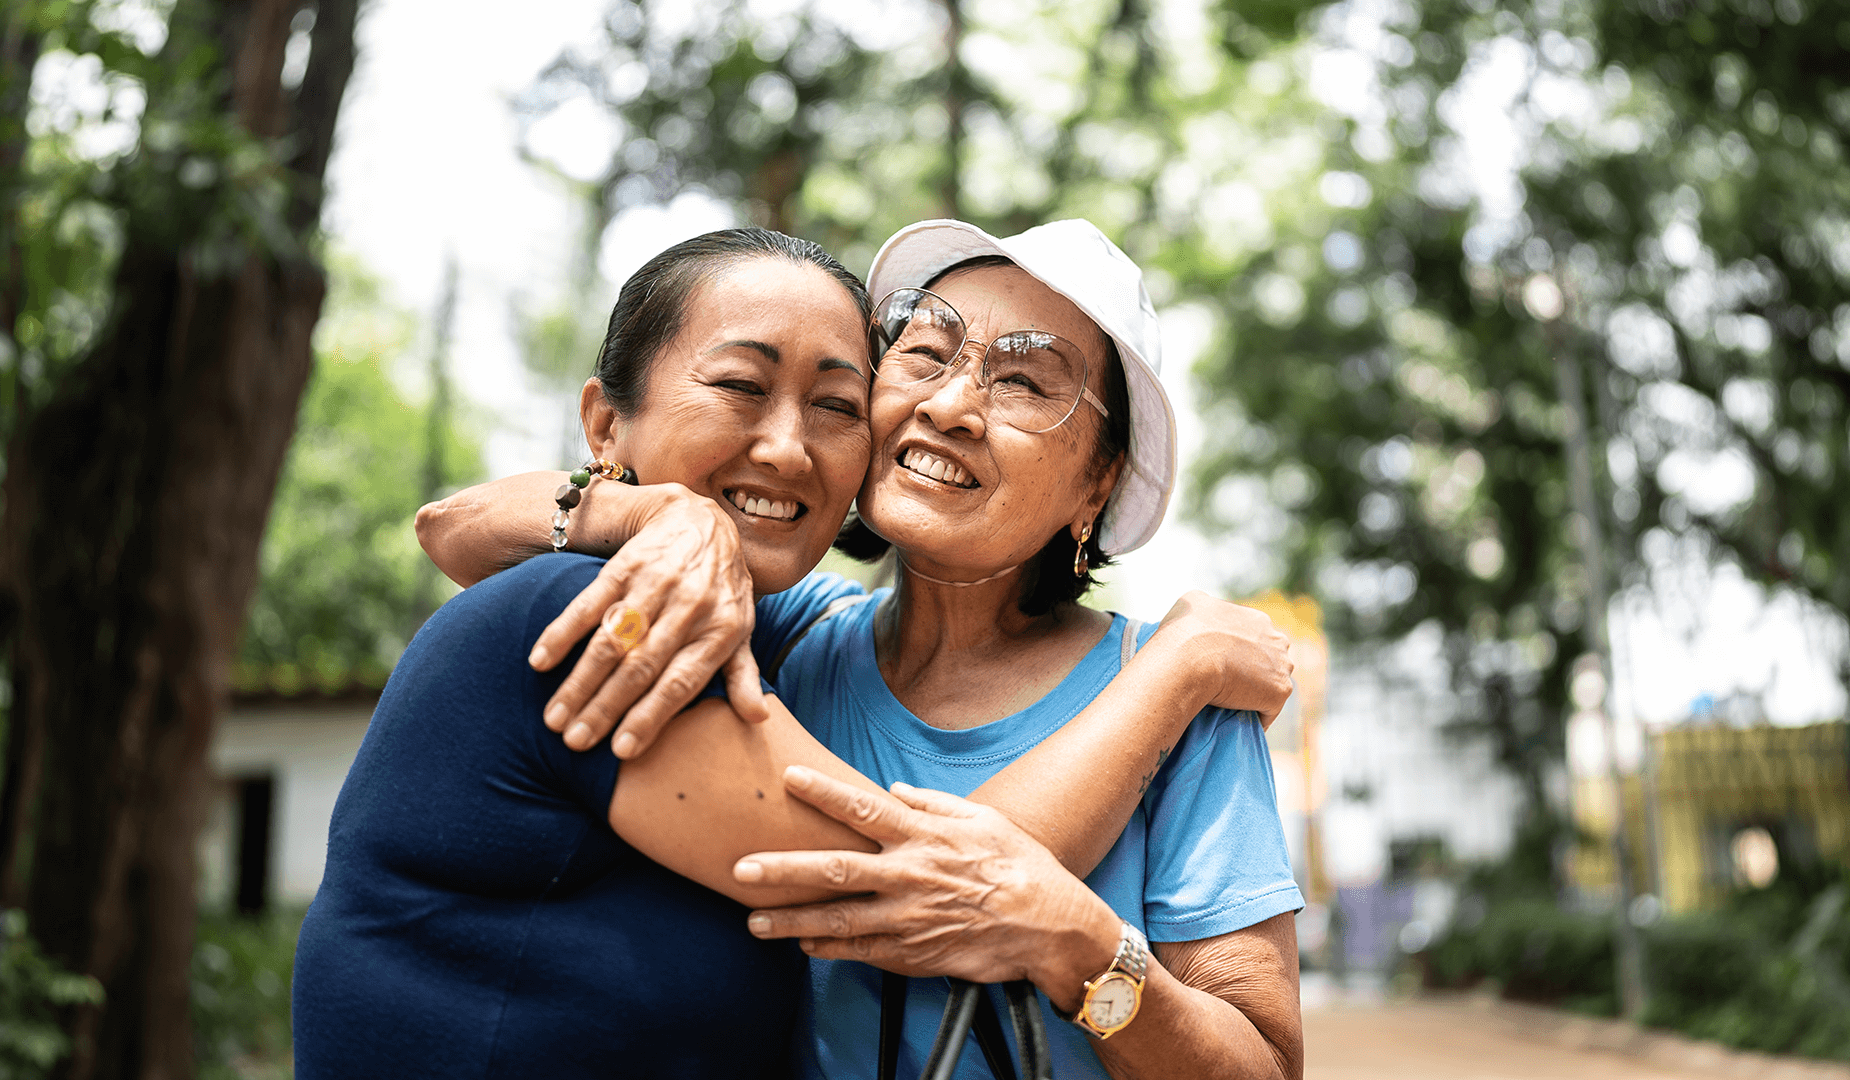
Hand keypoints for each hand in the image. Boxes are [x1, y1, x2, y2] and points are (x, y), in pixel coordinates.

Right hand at [528, 483, 763, 757]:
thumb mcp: (742, 628)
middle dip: (605, 708)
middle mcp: (689, 607)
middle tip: (573, 742)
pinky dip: (562, 632)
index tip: (621, 751)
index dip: (650, 717)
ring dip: (579, 681)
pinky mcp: (625, 566)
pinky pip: (589, 603)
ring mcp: (655, 584)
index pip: (681, 683)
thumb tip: (757, 718)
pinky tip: (540, 662)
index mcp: (720, 629)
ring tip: (554, 717)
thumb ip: (742, 673)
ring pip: (612, 641)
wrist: (701, 521)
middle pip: (640, 666)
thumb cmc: (723, 588)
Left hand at [735, 767, 1119, 1000]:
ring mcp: (908, 919)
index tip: (788, 776)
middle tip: (741, 869)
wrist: (1050, 926)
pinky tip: (802, 945)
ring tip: (753, 921)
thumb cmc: (1021, 866)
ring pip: (838, 920)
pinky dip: (829, 949)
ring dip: (792, 921)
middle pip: (835, 870)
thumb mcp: (983, 820)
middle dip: (784, 869)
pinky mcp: (914, 954)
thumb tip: (895, 790)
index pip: (864, 809)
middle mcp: (909, 876)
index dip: (823, 792)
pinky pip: (862, 952)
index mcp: (924, 837)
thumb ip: (933, 804)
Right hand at [1152, 591, 1294, 729]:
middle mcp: (1277, 639)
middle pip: (1271, 659)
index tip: (1222, 665)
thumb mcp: (1191, 602)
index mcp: (1258, 620)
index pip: (1255, 639)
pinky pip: (1269, 709)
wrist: (1190, 659)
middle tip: (1228, 685)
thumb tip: (1199, 612)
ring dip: (1257, 693)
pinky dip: (1256, 717)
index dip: (1239, 653)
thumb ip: (1204, 606)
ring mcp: (1282, 666)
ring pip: (1272, 683)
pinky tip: (1237, 721)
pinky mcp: (1280, 691)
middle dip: (1255, 670)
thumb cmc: (1185, 632)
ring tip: (1233, 705)